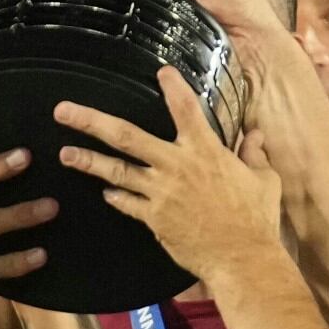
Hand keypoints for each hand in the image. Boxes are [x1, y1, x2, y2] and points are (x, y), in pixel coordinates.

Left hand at [55, 71, 285, 301]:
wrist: (241, 257)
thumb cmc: (256, 218)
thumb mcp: (264, 180)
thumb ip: (255, 155)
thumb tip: (256, 136)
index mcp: (205, 150)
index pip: (186, 109)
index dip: (173, 87)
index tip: (161, 72)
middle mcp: (177, 165)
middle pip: (126, 136)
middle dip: (91, 121)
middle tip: (63, 111)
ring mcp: (161, 192)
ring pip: (116, 171)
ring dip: (88, 161)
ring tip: (65, 153)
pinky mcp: (154, 218)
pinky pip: (127, 203)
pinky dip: (115, 196)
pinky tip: (105, 192)